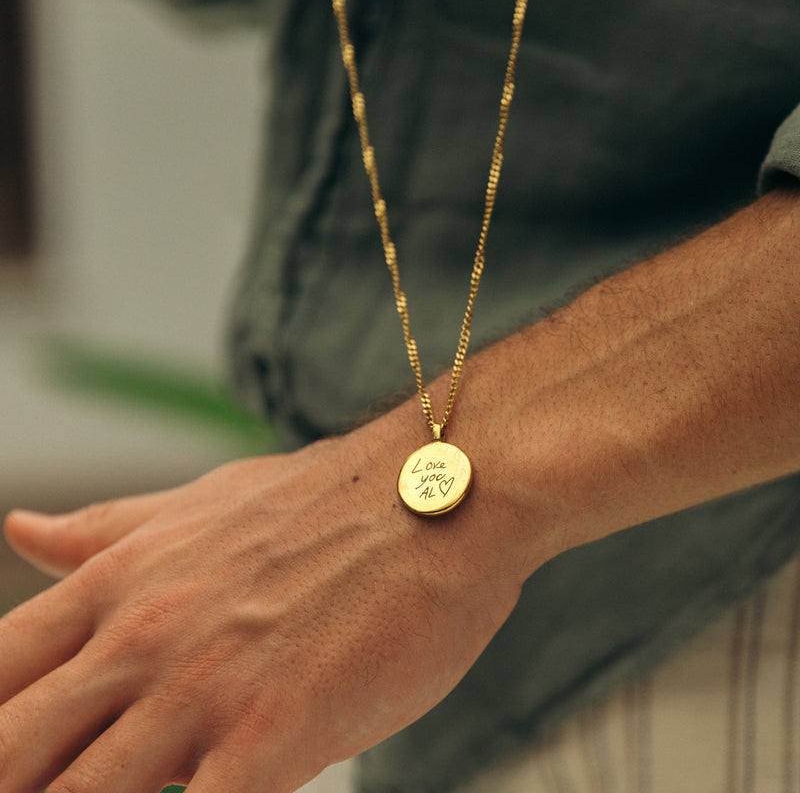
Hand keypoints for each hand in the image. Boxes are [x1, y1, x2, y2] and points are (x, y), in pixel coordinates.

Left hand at [1, 427, 523, 792]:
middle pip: (6, 755)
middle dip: (14, 784)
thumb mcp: (201, 502)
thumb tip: (21, 526)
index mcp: (119, 581)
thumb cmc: (333, 500)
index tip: (17, 754)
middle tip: (48, 785)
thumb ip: (108, 530)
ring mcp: (201, 689)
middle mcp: (140, 638)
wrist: (440, 495)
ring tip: (136, 789)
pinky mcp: (273, 733)